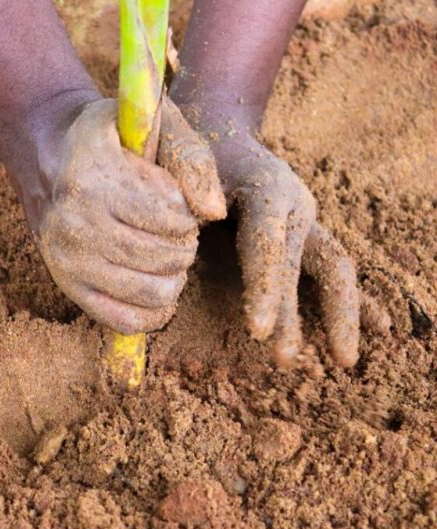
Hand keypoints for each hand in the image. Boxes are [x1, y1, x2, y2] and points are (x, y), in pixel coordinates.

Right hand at [24, 98, 224, 333]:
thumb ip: (190, 155)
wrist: (50, 154)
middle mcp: (74, 223)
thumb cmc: (112, 137)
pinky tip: (161, 291)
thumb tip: (214, 213)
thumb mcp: (150, 122)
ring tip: (169, 256)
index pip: (169, 217)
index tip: (177, 205)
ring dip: (174, 277)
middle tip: (179, 234)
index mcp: (93, 178)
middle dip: (185, 246)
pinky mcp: (68, 286)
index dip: (187, 215)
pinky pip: (123, 320)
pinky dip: (153, 314)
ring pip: (149, 291)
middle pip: (161, 257)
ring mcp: (68, 260)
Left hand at [211, 135, 359, 367]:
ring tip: (342, 361)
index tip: (257, 329)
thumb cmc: (195, 151)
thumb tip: (210, 213)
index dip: (266, 286)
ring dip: (341, 314)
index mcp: (267, 188)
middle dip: (299, 312)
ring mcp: (307, 221)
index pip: (268, 243)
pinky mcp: (306, 235)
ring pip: (336, 268)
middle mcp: (296, 205)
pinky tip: (379, 328)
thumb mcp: (184, 155)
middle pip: (310, 262)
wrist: (221, 133)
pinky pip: (334, 270)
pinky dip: (356, 300)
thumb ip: (191, 179)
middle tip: (284, 358)